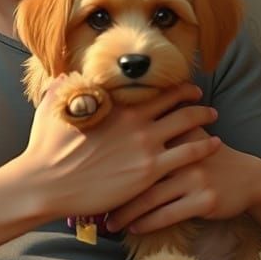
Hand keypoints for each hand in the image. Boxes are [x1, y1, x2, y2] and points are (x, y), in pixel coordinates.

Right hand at [15, 78, 219, 220]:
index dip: (169, 85)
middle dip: (192, 97)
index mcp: (115, 105)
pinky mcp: (150, 171)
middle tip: (202, 96)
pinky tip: (215, 144)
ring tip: (214, 115)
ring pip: (188, 125)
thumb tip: (63, 76)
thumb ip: (62, 87)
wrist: (45, 184)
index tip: (179, 84)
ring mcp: (145, 146)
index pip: (151, 89)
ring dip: (204, 117)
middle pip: (175, 102)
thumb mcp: (51, 108)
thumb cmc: (45, 148)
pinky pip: (188, 154)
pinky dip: (205, 146)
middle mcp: (135, 120)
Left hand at [104, 129, 260, 233]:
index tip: (87, 173)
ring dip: (126, 213)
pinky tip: (133, 228)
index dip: (109, 159)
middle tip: (92, 204)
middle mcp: (182, 153)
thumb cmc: (209, 156)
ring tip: (109, 223)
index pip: (134, 145)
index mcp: (174, 133)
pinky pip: (167, 214)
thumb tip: (119, 125)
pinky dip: (147, 222)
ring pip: (149, 198)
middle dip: (112, 191)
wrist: (248, 177)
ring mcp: (193, 177)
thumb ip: (160, 128)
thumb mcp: (187, 135)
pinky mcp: (203, 200)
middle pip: (137, 173)